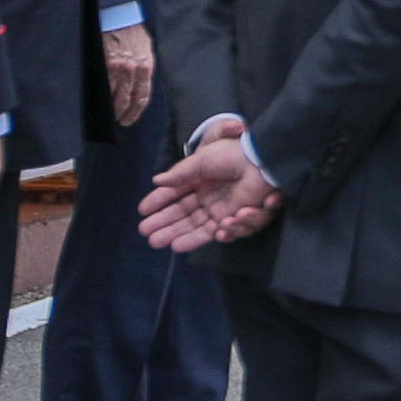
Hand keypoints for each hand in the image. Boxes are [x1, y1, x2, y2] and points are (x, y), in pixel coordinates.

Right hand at [102, 23, 153, 127]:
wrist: (121, 17)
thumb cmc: (133, 32)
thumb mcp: (146, 50)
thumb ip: (144, 68)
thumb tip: (140, 84)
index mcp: (146, 68)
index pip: (142, 97)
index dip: (135, 112)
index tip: (129, 119)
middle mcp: (134, 71)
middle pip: (128, 100)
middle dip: (123, 113)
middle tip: (118, 120)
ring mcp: (119, 69)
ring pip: (114, 96)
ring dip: (111, 108)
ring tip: (108, 114)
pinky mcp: (106, 65)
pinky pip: (104, 86)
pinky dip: (102, 96)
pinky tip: (99, 101)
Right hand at [139, 119, 280, 252]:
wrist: (258, 161)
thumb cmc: (231, 156)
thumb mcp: (201, 161)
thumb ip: (180, 173)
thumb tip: (156, 180)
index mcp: (198, 179)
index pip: (173, 194)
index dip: (158, 203)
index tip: (142, 212)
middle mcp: (207, 196)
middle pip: (182, 215)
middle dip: (165, 225)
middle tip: (148, 236)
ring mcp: (220, 208)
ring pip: (196, 227)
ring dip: (180, 236)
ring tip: (164, 244)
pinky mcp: (234, 218)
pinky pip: (218, 232)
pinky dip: (204, 237)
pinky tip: (191, 240)